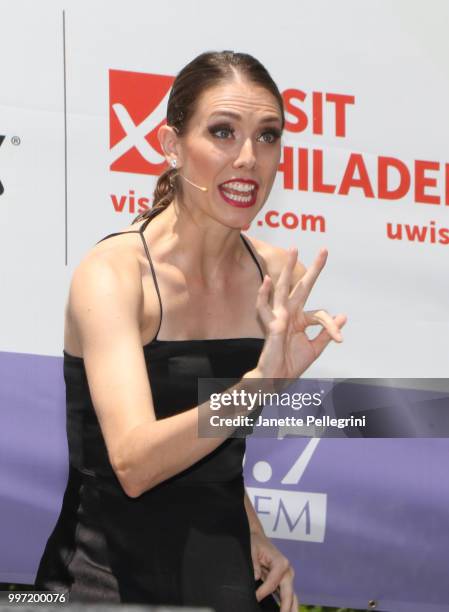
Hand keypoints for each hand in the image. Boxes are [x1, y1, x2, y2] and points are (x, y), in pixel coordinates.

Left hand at [250, 530, 298, 610]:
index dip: (263, 592)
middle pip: (288, 594)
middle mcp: (287, 571)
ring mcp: (288, 577)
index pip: (273, 583)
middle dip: (286, 608)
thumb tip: (257, 577)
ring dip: (291, 609)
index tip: (255, 598)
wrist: (258, 538)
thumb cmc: (256, 543)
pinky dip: (288, 606)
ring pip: (291, 597)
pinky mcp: (284, 582)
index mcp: (281, 563)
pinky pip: (288, 596)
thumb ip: (255, 563)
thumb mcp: (252, 549)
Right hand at [255, 248, 346, 378]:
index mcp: (299, 319)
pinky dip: (264, 294)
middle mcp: (289, 314)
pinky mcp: (271, 326)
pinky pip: (264, 307)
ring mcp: (279, 317)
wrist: (276, 380)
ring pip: (283, 288)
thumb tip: (342, 316)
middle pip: (301, 286)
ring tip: (292, 250)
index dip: (332, 326)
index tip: (340, 339)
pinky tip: (267, 281)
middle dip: (313, 269)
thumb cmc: (290, 364)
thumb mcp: (314, 349)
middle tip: (324, 250)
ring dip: (287, 269)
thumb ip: (326, 333)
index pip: (320, 313)